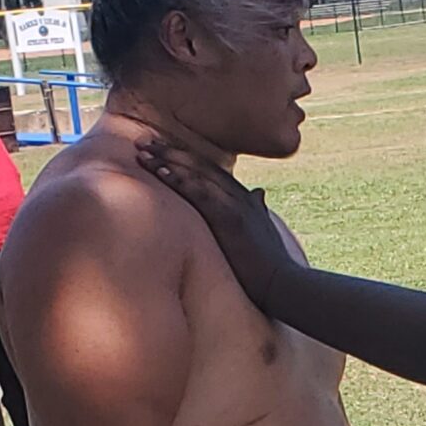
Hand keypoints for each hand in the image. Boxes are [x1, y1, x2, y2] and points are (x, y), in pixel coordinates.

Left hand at [134, 136, 281, 257]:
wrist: (283, 282)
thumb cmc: (271, 263)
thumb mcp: (264, 230)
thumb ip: (258, 209)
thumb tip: (259, 193)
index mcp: (244, 197)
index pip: (209, 170)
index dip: (184, 157)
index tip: (160, 149)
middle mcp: (239, 195)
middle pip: (199, 166)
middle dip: (170, 152)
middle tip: (142, 142)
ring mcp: (235, 205)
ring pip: (196, 174)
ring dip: (168, 161)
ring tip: (143, 152)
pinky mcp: (229, 218)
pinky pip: (200, 193)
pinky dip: (180, 181)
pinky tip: (161, 172)